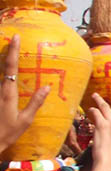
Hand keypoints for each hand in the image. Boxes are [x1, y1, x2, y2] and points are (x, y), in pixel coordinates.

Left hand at [0, 35, 49, 154]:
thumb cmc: (7, 132)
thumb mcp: (25, 120)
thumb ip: (35, 102)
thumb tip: (46, 86)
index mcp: (8, 93)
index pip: (11, 67)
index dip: (14, 51)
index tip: (16, 37)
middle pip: (3, 66)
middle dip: (8, 51)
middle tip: (12, 37)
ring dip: (5, 62)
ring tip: (9, 51)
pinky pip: (0, 82)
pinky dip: (4, 73)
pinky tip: (8, 73)